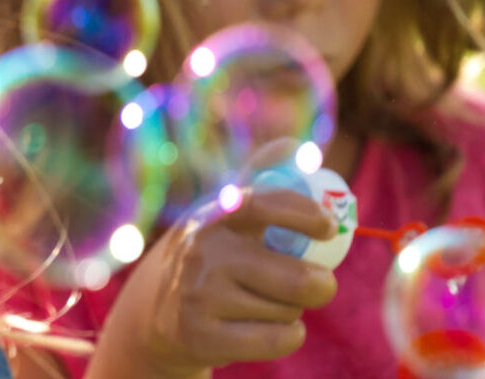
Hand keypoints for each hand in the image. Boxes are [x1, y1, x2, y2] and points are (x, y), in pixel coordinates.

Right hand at [87, 180, 338, 376]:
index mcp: (213, 216)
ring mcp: (199, 295)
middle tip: (322, 284)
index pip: (261, 205)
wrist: (157, 313)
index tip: (327, 227)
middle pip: (294, 277)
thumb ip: (258, 180)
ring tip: (269, 303)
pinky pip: (275, 340)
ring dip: (292, 310)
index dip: (302, 213)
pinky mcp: (200, 336)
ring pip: (286, 310)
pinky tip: (270, 328)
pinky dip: (287, 336)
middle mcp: (202, 252)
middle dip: (321, 285)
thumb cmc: (210, 258)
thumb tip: (291, 144)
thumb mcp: (223, 218)